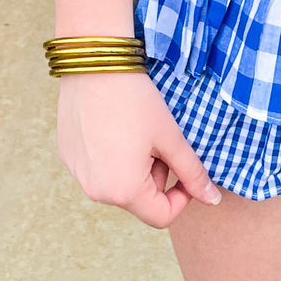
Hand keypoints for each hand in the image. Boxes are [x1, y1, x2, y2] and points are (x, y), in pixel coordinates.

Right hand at [56, 71, 222, 226]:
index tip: (185, 167)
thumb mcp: (170, 137)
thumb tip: (212, 200)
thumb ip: (192, 172)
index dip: (181, 196)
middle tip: (158, 139)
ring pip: (118, 184)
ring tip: (136, 130)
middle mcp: (95, 191)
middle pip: (139, 199)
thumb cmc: (135, 100)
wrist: (95, 64)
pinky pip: (97, 168)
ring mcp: (78, 174)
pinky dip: (112, 155)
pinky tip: (115, 125)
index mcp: (122, 191)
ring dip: (135, 166)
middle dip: (156, 175)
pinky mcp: (68, 157)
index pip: (161, 217)